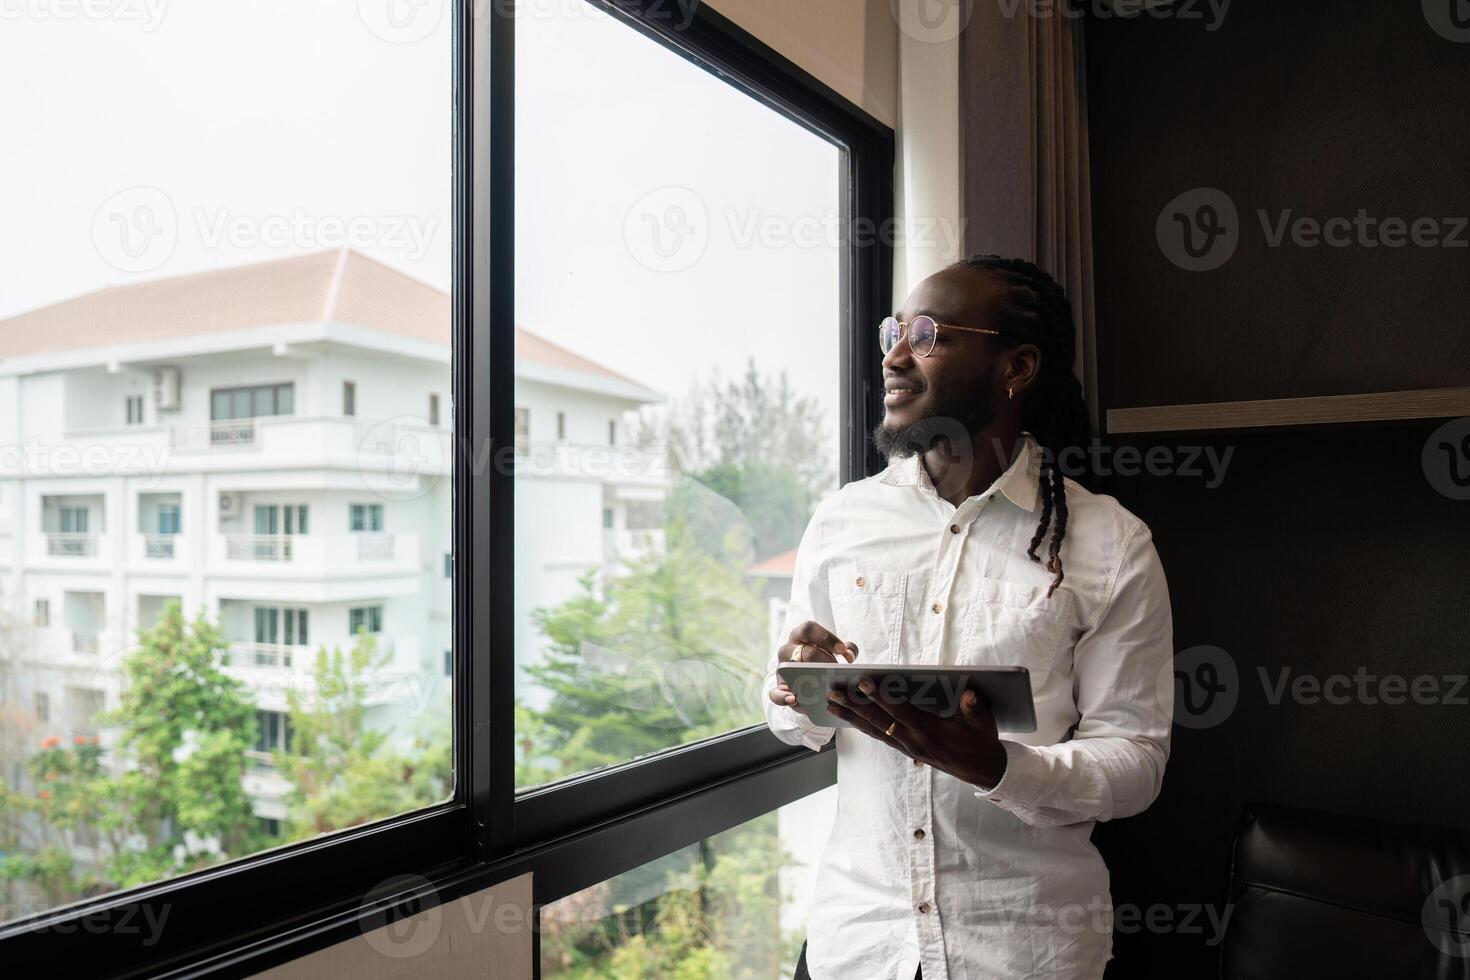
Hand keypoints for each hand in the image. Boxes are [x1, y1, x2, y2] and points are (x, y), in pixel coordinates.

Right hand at [769, 621, 857, 715]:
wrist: (809, 680)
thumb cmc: (824, 659)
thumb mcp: (835, 651)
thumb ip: (847, 649)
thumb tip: (849, 656)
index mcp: (801, 635)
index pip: (809, 629)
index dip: (826, 638)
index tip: (842, 649)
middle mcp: (788, 649)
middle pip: (805, 651)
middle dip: (824, 662)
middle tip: (838, 672)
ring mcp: (781, 668)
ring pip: (787, 668)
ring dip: (805, 678)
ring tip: (821, 687)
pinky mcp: (778, 688)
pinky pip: (775, 693)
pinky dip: (783, 697)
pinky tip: (794, 700)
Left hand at [825, 680, 1008, 790]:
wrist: (984, 771)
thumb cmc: (982, 741)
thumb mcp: (983, 722)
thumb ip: (974, 707)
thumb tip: (968, 693)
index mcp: (930, 732)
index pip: (900, 711)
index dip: (881, 696)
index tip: (863, 682)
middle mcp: (914, 742)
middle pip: (878, 722)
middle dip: (854, 706)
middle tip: (833, 692)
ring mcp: (908, 748)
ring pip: (874, 730)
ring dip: (852, 717)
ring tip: (831, 705)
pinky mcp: (907, 751)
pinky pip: (880, 736)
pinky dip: (863, 726)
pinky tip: (850, 717)